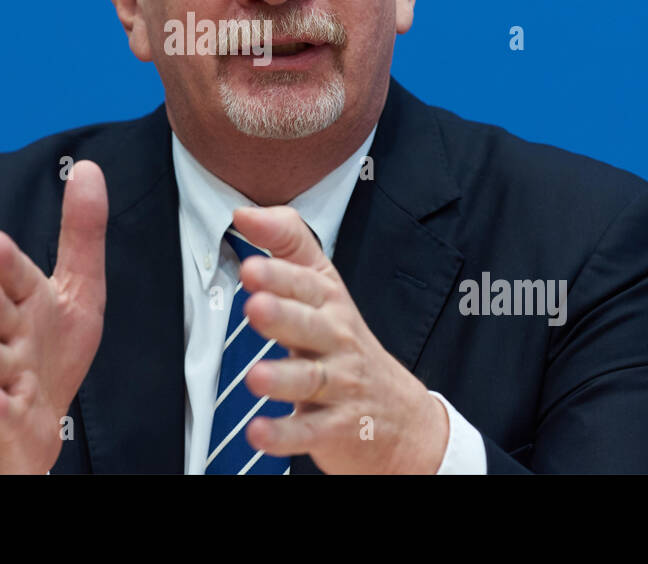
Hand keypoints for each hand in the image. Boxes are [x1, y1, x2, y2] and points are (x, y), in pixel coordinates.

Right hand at [0, 160, 106, 473]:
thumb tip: (88, 167)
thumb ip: (80, 233)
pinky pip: (1, 414)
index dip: (4, 261)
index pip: (14, 276)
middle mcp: (9, 335)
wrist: (24, 424)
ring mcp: (4, 378)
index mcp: (26, 301)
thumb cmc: (48, 350)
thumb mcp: (77, 289)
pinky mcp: (6, 420)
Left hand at [233, 205, 448, 473]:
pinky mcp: (337, 429)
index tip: (251, 266)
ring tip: (256, 376)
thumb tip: (245, 212)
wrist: (402, 420)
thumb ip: (288, 244)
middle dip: (284, 316)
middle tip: (255, 307)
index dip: (280, 274)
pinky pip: (310, 432)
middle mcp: (336, 341)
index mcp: (330, 305)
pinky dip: (284, 435)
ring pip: (310, 380)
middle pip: (311, 327)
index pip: (307, 284)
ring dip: (283, 378)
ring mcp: (340, 386)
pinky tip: (259, 432)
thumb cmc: (347, 344)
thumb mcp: (326, 288)